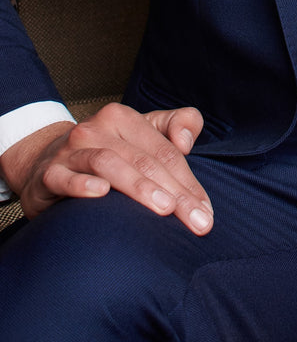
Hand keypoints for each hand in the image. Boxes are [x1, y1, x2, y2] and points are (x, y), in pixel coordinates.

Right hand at [0, 102, 213, 233]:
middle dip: (175, 193)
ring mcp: (71, 150)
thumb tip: (187, 141)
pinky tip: (101, 194)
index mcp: (124, 118)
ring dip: (140, 187)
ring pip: (110, 164)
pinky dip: (83, 185)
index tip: (206, 213)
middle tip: (197, 222)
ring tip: (165, 209)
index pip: (165, 152)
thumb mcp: (141, 131)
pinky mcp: (49, 173)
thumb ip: (175, 125)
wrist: (45, 159)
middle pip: (144, 160)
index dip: (189, 182)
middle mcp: (98, 129)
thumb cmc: (106, 149)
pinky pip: (66, 178)